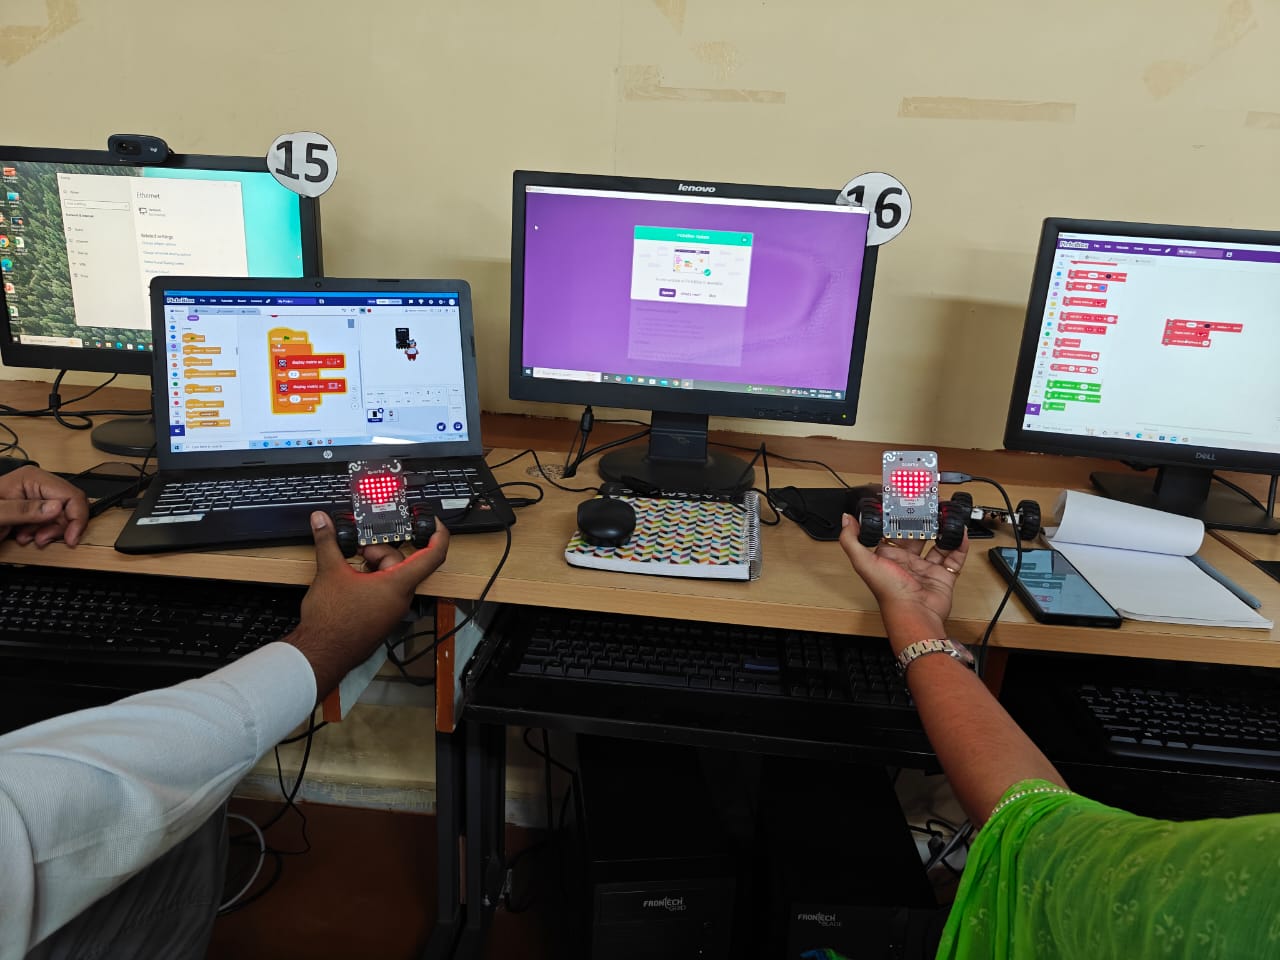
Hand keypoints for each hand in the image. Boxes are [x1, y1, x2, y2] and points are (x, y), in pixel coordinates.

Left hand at [0, 466, 90, 546]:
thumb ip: (24, 510)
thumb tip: (57, 507)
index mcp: (32, 479)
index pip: (71, 495)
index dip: (76, 517)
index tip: (71, 538)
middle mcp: (38, 485)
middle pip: (69, 506)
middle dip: (60, 526)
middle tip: (42, 540)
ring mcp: (35, 496)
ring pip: (62, 516)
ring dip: (49, 531)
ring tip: (27, 539)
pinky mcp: (31, 508)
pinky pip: (50, 521)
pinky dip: (42, 532)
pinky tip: (25, 536)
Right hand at [285, 510, 450, 696]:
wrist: (321, 654)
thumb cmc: (331, 622)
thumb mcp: (329, 572)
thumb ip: (327, 541)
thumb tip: (322, 520)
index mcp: (398, 585)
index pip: (433, 555)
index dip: (438, 535)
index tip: (435, 522)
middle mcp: (401, 598)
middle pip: (400, 562)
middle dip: (377, 552)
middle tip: (356, 550)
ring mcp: (392, 610)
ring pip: (390, 576)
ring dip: (371, 567)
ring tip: (348, 568)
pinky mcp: (382, 618)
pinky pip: (384, 591)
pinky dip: (370, 581)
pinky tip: (349, 583)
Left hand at [838, 512, 968, 651]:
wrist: (915, 614)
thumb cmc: (889, 592)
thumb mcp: (864, 562)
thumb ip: (852, 540)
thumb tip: (846, 520)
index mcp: (887, 557)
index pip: (890, 532)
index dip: (895, 518)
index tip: (901, 502)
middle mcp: (906, 562)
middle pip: (915, 535)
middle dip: (921, 521)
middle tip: (927, 505)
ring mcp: (925, 568)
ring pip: (936, 543)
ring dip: (941, 530)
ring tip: (945, 514)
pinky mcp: (943, 575)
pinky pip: (954, 557)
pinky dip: (958, 544)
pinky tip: (959, 532)